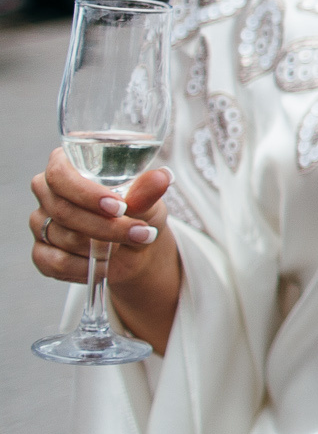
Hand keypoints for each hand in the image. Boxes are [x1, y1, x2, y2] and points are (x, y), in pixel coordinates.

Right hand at [27, 150, 180, 350]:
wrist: (136, 248)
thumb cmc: (138, 212)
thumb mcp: (149, 201)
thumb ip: (147, 191)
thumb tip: (161, 178)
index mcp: (67, 166)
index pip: (60, 174)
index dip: (87, 193)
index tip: (119, 207)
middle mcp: (47, 192)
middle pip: (62, 209)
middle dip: (104, 226)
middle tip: (139, 232)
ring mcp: (40, 222)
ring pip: (63, 237)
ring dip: (101, 247)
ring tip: (129, 246)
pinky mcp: (41, 251)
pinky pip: (54, 262)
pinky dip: (84, 268)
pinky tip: (105, 265)